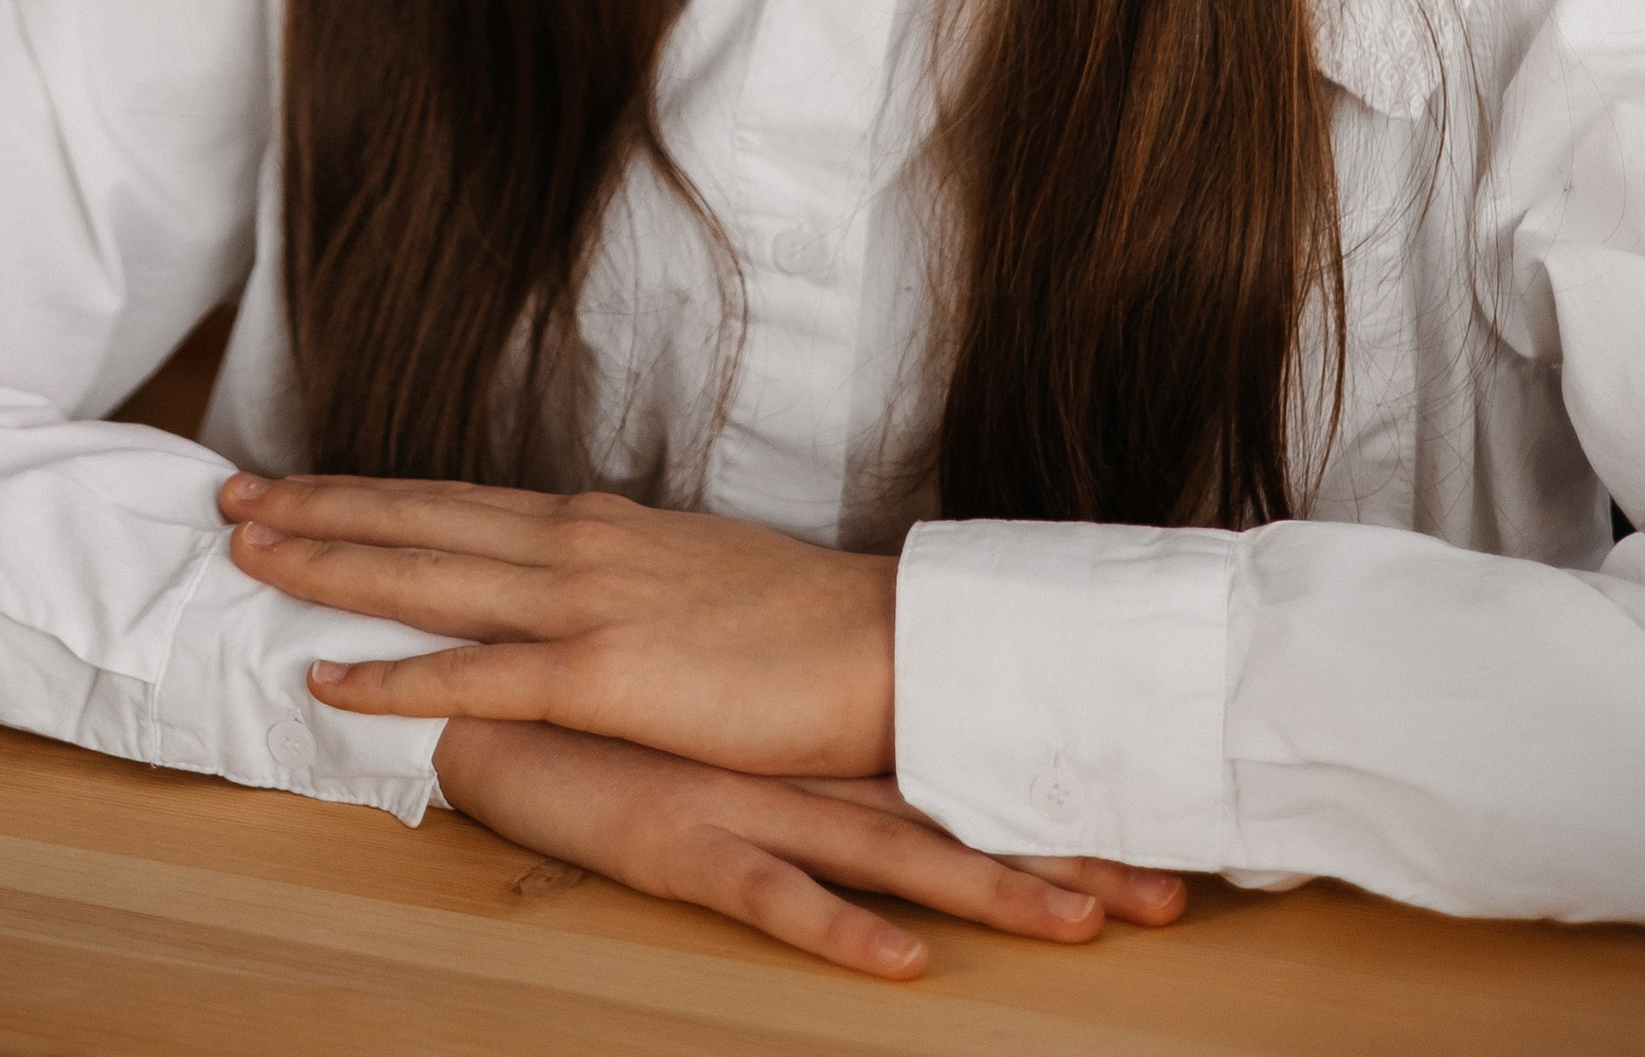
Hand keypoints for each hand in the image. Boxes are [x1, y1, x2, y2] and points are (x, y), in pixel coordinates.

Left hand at [219, 471, 892, 771]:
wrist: (883, 643)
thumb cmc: (797, 624)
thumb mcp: (692, 573)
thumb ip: (622, 571)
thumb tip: (579, 567)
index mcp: (594, 524)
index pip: (453, 499)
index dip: (367, 491)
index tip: (294, 482)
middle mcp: (574, 544)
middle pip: (418, 518)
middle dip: (318, 507)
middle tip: (229, 496)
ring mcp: (584, 603)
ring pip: (426, 574)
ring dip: (329, 562)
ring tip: (246, 553)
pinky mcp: (603, 674)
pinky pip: (474, 674)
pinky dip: (391, 673)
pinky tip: (327, 675)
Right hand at [429, 719, 1184, 981]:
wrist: (473, 679)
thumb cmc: (588, 706)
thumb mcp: (697, 721)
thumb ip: (773, 734)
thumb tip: (847, 746)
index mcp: (804, 736)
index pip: (949, 767)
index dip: (1047, 797)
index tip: (1153, 820)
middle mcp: (794, 764)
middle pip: (948, 812)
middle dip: (1061, 852)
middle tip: (1171, 892)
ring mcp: (744, 801)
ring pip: (887, 850)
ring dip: (990, 886)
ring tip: (1087, 923)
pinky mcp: (680, 838)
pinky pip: (772, 895)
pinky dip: (840, 930)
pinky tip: (904, 964)